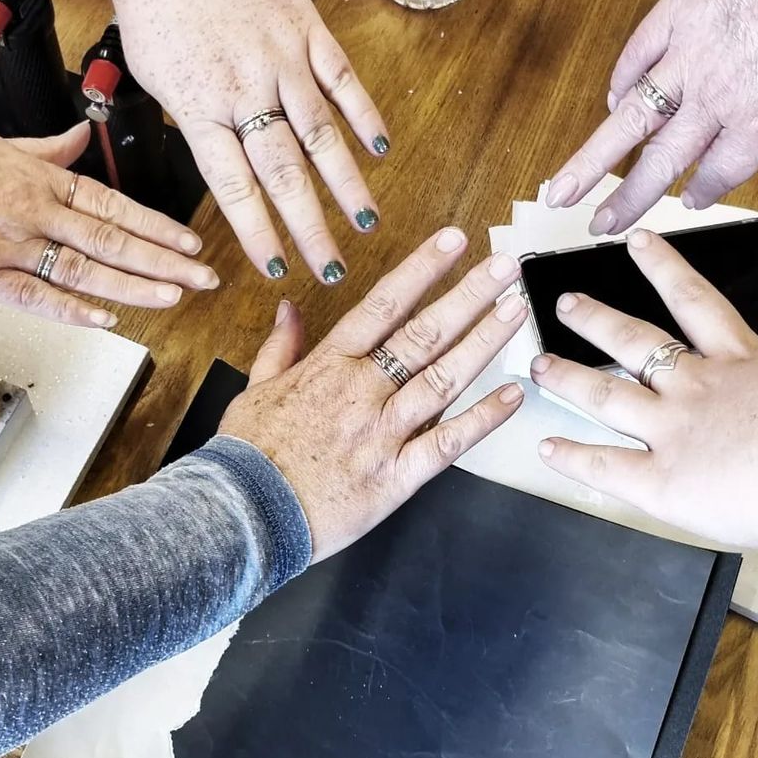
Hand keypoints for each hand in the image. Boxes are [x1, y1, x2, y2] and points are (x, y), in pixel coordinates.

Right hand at [0, 114, 217, 327]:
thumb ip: (45, 150)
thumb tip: (81, 139)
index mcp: (40, 179)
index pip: (116, 206)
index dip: (159, 226)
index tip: (193, 242)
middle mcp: (32, 210)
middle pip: (113, 239)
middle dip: (166, 261)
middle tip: (206, 276)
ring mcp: (6, 243)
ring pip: (84, 267)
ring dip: (135, 285)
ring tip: (175, 297)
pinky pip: (32, 294)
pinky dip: (71, 307)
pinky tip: (107, 318)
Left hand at [100, 0, 387, 286]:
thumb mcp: (154, 73)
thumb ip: (194, 120)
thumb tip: (226, 156)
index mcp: (201, 106)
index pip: (236, 188)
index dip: (259, 233)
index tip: (278, 268)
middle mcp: (247, 90)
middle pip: (286, 174)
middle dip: (312, 230)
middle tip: (333, 270)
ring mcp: (283, 59)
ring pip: (322, 136)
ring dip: (347, 186)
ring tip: (367, 223)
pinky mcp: (306, 29)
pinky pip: (342, 82)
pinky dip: (364, 116)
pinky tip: (379, 148)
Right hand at [218, 227, 527, 559]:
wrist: (241, 516)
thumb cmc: (248, 455)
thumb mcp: (255, 388)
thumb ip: (281, 346)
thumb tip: (288, 307)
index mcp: (330, 365)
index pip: (385, 304)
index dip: (423, 268)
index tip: (454, 241)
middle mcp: (362, 391)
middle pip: (423, 333)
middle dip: (469, 295)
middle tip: (504, 267)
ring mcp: (382, 433)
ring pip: (442, 379)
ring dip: (483, 343)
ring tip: (516, 311)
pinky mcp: (396, 477)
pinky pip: (447, 443)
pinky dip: (482, 419)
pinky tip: (512, 395)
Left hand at [528, 229, 757, 555]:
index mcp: (739, 361)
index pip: (693, 301)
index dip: (663, 268)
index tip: (637, 243)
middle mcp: (697, 391)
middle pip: (635, 346)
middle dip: (596, 321)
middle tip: (565, 303)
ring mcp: (674, 436)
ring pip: (607, 398)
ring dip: (569, 380)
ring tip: (537, 366)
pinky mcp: (665, 486)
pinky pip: (608, 469)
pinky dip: (574, 460)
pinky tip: (546, 448)